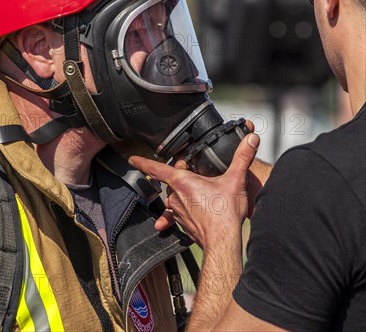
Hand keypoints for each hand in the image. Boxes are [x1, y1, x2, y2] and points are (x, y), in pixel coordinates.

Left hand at [129, 134, 259, 248]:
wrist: (223, 242)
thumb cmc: (225, 214)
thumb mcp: (235, 180)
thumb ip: (243, 157)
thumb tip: (250, 139)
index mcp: (182, 182)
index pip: (156, 168)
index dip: (143, 162)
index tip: (132, 159)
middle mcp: (175, 196)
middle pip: (171, 180)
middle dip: (182, 175)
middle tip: (197, 173)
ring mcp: (177, 211)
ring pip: (175, 196)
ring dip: (184, 192)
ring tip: (203, 192)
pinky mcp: (183, 222)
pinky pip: (177, 213)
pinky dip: (182, 211)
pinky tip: (189, 213)